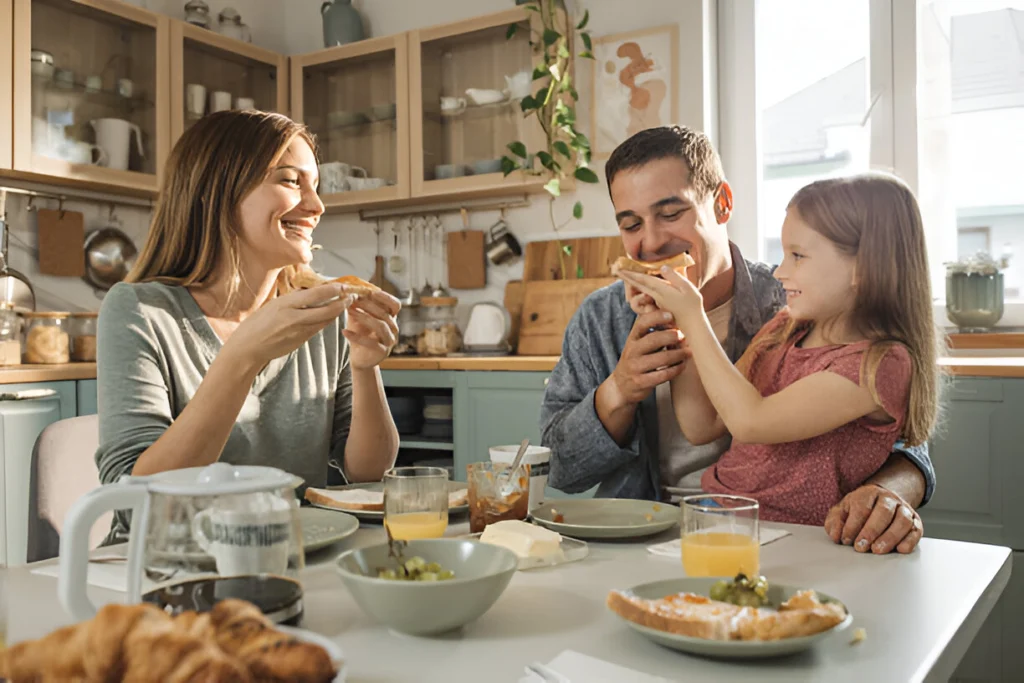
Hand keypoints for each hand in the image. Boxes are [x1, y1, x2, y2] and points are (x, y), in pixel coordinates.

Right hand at [224, 283, 353, 369]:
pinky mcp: (301, 341)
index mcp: (286, 305)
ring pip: (325, 321)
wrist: (248, 348)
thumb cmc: (257, 323)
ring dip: (336, 312)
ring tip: (344, 303)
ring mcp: (299, 332)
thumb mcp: (273, 305)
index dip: (333, 290)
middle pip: (327, 310)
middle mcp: (295, 318)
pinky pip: (317, 329)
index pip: (316, 295)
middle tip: (351, 296)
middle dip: (343, 303)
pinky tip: (329, 315)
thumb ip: (292, 299)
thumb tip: (309, 291)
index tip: (343, 285)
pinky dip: (325, 321)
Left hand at [344, 290, 400, 368]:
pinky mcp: (382, 352)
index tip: (370, 292)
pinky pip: (371, 343)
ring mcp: (389, 341)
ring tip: (349, 311)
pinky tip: (344, 331)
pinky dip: (356, 336)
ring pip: (381, 326)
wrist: (360, 357)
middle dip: (368, 305)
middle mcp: (393, 329)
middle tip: (353, 299)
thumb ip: (358, 305)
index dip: (385, 297)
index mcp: (391, 318)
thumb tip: (350, 290)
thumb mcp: (359, 317)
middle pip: (385, 313)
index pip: (395, 305)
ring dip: (364, 317)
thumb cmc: (361, 334)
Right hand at [608, 310, 689, 405]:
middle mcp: (632, 351)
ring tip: (689, 352)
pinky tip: (682, 365)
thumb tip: (675, 315)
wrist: (622, 385)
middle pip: (653, 340)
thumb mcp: (638, 343)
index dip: (657, 317)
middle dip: (671, 336)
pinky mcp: (641, 382)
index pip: (642, 323)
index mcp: (632, 338)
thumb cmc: (638, 359)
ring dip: (678, 354)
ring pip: (661, 358)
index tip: (671, 315)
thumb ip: (652, 330)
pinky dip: (676, 369)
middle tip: (684, 336)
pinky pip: (663, 375)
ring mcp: (636, 367)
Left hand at [618, 268, 704, 331]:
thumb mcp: (687, 288)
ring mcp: (656, 302)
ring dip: (633, 283)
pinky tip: (640, 286)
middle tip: (616, 270)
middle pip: (638, 285)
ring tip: (626, 276)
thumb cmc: (692, 306)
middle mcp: (656, 297)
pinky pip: (647, 295)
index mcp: (661, 291)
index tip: (620, 268)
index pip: (643, 280)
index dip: (632, 273)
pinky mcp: (659, 307)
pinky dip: (641, 289)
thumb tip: (662, 267)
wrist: (692, 326)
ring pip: (641, 291)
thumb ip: (674, 277)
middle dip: (627, 277)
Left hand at [824, 484, 922, 553]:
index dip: (853, 525)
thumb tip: (836, 536)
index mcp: (869, 493)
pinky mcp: (916, 522)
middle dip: (871, 531)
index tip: (846, 540)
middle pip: (883, 512)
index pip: (862, 507)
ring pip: (902, 521)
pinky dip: (910, 540)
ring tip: (878, 550)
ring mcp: (904, 509)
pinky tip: (900, 549)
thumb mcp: (842, 511)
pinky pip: (916, 530)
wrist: (882, 502)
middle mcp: (889, 499)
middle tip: (861, 547)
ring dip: (890, 537)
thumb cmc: (858, 510)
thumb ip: (835, 522)